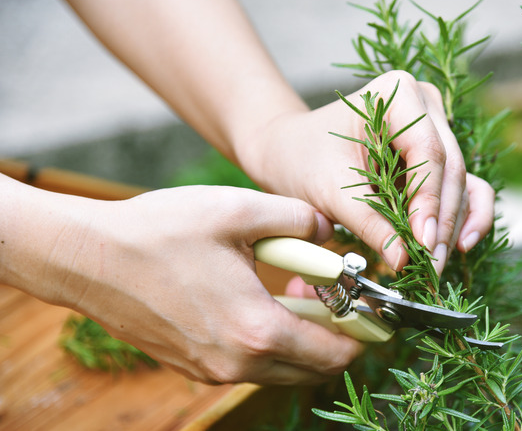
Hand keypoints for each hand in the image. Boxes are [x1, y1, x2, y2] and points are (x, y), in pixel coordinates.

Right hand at [51, 185, 360, 384]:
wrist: (88, 259)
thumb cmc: (159, 231)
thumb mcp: (239, 211)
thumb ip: (298, 219)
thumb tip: (328, 229)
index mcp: (257, 329)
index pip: (335, 352)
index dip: (364, 333)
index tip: (374, 311)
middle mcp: (238, 364)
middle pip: (313, 368)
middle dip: (335, 336)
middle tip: (334, 294)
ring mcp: (213, 371)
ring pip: (282, 368)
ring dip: (302, 338)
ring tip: (296, 290)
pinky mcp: (194, 367)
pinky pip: (251, 364)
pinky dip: (270, 341)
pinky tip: (259, 300)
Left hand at [237, 71, 494, 273]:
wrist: (289, 150)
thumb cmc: (303, 159)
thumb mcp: (330, 191)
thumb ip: (369, 223)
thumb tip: (403, 260)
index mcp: (397, 94)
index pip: (427, 152)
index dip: (429, 201)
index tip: (423, 243)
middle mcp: (426, 105)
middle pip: (450, 169)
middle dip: (441, 222)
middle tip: (431, 266)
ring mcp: (436, 130)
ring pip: (460, 183)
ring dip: (451, 227)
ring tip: (435, 266)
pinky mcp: (438, 157)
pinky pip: (465, 187)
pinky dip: (465, 217)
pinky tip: (460, 246)